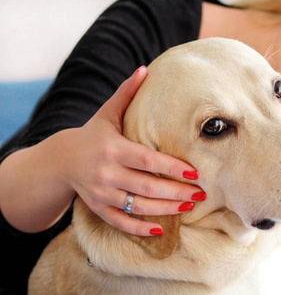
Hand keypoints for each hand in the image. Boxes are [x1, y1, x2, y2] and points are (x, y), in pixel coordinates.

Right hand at [57, 66, 204, 235]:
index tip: (195, 173)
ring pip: (138, 206)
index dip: (171, 168)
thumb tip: (145, 69)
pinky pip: (121, 222)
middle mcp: (106, 173)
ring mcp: (101, 193)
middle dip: (176, 192)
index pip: (147, 160)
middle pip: (147, 187)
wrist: (61, 160)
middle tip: (201, 194)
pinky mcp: (99, 208)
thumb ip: (126, 93)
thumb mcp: (106, 113)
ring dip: (166, 210)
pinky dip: (140, 228)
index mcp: (112, 148)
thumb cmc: (92, 134)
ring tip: (189, 207)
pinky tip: (162, 230)